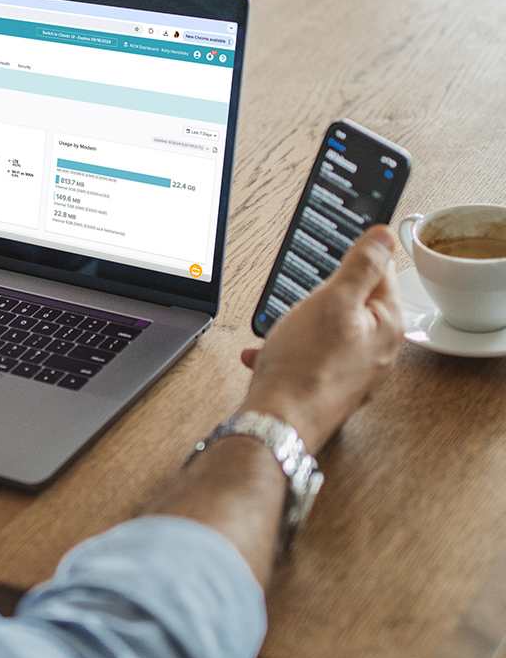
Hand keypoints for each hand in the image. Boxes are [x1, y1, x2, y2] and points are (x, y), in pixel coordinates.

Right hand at [238, 225, 404, 452]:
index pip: (380, 272)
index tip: (331, 264)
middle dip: (319, 298)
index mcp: (388, 324)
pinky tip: (269, 353)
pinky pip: (310, 354)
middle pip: (350, 301)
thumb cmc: (305, 365)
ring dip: (299, 324)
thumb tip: (383, 236)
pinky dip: (288, 349)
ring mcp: (354, 370)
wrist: (278, 421)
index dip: (351, 264)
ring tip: (282, 332)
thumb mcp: (332, 300)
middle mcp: (378, 349)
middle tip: (303, 304)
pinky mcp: (330, 385)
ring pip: (326, 328)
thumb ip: (362, 266)